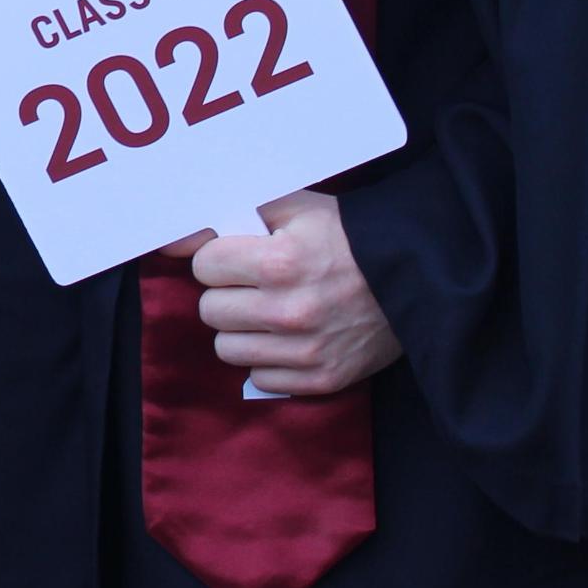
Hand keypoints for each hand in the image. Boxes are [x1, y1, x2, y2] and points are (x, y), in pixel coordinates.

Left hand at [175, 189, 402, 395]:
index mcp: (279, 263)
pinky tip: (287, 338)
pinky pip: (260, 377)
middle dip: (225, 294)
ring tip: (267, 312)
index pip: (204, 267)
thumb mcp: (293, 208)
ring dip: (240, 330)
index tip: (238, 257)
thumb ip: (229, 218)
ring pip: (227, 349)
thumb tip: (173, 240)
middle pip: (210, 310)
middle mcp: (289, 311)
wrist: (414, 278)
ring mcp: (306, 351)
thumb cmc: (346, 238)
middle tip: (252, 285)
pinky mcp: (323, 379)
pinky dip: (267, 359)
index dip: (218, 259)